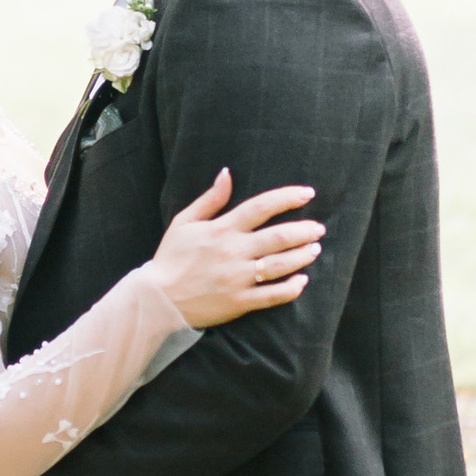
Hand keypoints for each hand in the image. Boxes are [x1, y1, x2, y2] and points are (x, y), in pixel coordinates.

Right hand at [150, 168, 324, 329]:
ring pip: (280, 265)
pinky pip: (272, 296)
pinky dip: (290, 289)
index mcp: (222, 229)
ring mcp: (238, 278)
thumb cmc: (171, 258)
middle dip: (304, 230)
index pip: (261, 207)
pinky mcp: (239, 302)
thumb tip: (227, 173)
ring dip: (302, 256)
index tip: (308, 193)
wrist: (157, 300)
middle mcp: (233, 252)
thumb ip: (209, 199)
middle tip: (318, 228)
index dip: (287, 198)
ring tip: (315, 250)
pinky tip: (302, 281)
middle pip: (278, 236)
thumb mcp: (184, 222)